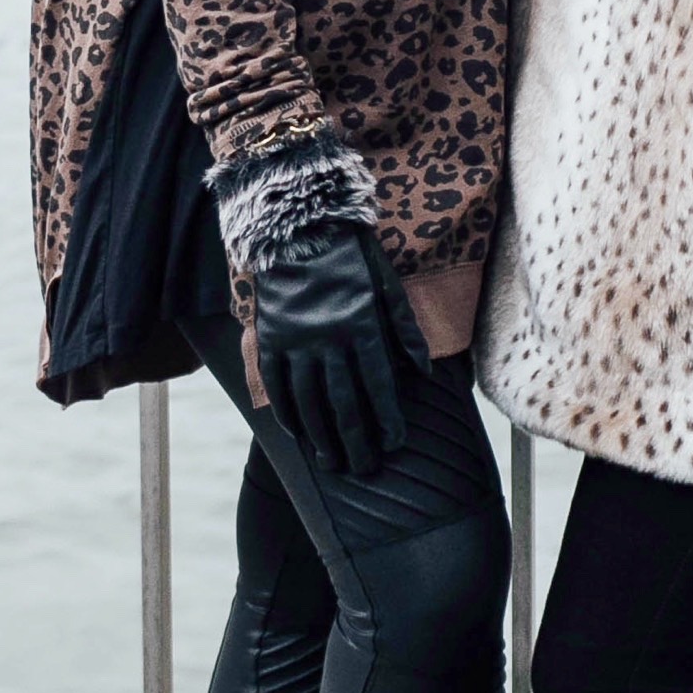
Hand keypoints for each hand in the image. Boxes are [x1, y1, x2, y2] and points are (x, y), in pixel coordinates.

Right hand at [248, 218, 428, 480]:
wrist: (298, 223)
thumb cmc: (351, 253)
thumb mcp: (386, 282)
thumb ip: (403, 328)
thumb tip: (423, 372)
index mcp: (361, 324)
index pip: (377, 385)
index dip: (387, 418)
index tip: (393, 444)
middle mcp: (327, 337)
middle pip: (343, 403)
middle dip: (355, 441)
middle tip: (363, 469)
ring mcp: (294, 339)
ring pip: (308, 401)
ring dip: (321, 436)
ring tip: (332, 462)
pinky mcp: (269, 337)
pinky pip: (275, 384)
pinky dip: (286, 412)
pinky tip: (298, 434)